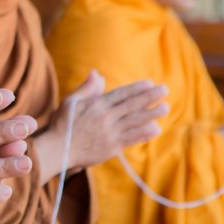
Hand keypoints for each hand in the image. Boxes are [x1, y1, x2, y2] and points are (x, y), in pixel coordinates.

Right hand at [34, 70, 168, 183]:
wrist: (58, 149)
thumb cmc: (62, 124)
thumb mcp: (71, 102)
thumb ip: (87, 88)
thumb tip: (97, 74)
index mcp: (96, 105)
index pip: (121, 94)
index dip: (137, 89)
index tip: (150, 83)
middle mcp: (105, 118)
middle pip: (131, 105)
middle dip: (150, 97)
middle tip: (165, 90)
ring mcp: (110, 133)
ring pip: (134, 121)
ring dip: (151, 114)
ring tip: (165, 108)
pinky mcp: (111, 147)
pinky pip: (131, 139)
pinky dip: (143, 134)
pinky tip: (155, 129)